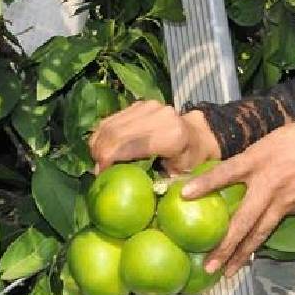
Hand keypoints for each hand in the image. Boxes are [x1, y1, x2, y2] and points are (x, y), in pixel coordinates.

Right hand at [88, 101, 220, 174]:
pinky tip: (104, 148)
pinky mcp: (141, 104)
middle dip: (99, 153)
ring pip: (109, 124)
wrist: (198, 134)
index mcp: (170, 136)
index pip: (126, 146)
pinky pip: (112, 119)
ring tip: (99, 160)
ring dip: (98, 143)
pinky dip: (103, 134)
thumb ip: (156, 182)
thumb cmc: (189, 160)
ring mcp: (149, 107)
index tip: (101, 175)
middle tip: (97, 170)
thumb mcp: (177, 176)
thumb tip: (126, 191)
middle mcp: (159, 116)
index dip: (107, 161)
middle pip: (114, 134)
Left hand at [181, 115, 294, 276]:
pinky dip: (262, 239)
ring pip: (260, 232)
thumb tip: (240, 167)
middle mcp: (270, 184)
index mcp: (261, 159)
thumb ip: (257, 154)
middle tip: (208, 265)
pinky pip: (275, 224)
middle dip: (224, 245)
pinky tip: (252, 249)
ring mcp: (286, 200)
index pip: (227, 173)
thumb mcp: (278, 136)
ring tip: (227, 272)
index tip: (184, 195)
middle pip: (243, 220)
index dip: (205, 184)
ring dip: (242, 254)